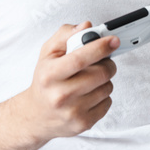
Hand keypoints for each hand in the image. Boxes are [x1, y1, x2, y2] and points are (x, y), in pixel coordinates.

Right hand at [22, 22, 118, 141]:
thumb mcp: (47, 53)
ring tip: (91, 79)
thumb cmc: (45, 81)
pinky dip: (104, 96)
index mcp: (49, 74)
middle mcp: (60, 95)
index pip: (80, 59)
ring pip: (107, 88)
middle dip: (108, 64)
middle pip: (100, 74)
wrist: (36, 115)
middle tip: (103, 61)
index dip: (100, 48)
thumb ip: (66, 35)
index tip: (113, 40)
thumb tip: (87, 26)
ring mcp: (72, 112)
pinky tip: (90, 94)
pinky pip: (108, 102)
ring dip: (105, 80)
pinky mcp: (83, 123)